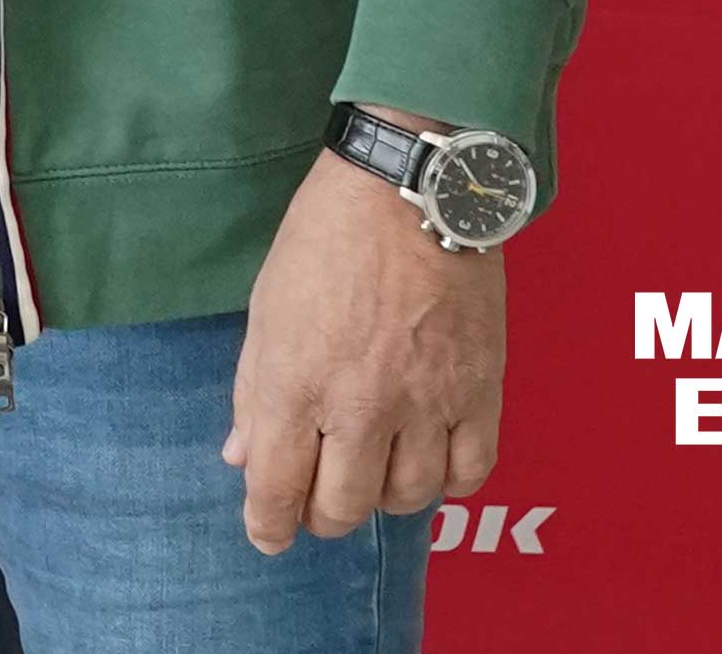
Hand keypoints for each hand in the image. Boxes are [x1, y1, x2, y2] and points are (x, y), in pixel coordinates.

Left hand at [224, 131, 503, 554]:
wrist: (408, 188)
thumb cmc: (325, 238)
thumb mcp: (266, 307)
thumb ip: (252, 389)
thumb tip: (241, 456)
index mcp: (294, 381)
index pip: (276, 488)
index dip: (268, 525)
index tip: (267, 534)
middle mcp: (359, 404)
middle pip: (342, 507)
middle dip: (322, 515)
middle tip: (320, 499)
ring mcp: (425, 401)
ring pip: (406, 499)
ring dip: (383, 498)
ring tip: (372, 472)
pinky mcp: (480, 391)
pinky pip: (470, 472)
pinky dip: (447, 481)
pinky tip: (429, 460)